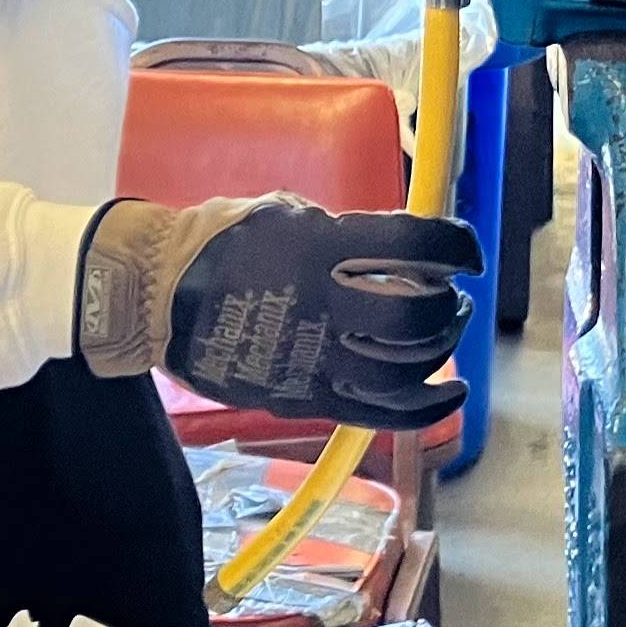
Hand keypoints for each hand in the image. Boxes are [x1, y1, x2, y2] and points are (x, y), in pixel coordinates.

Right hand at [75, 193, 481, 428]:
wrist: (157, 297)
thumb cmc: (219, 242)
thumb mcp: (283, 213)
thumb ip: (341, 230)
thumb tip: (394, 247)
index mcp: (321, 248)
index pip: (415, 246)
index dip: (456, 246)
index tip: (468, 251)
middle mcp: (326, 306)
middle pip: (418, 316)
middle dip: (449, 306)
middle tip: (452, 297)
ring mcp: (317, 359)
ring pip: (407, 368)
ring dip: (441, 349)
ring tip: (444, 332)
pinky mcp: (308, 399)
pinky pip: (383, 413)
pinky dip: (428, 407)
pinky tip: (451, 394)